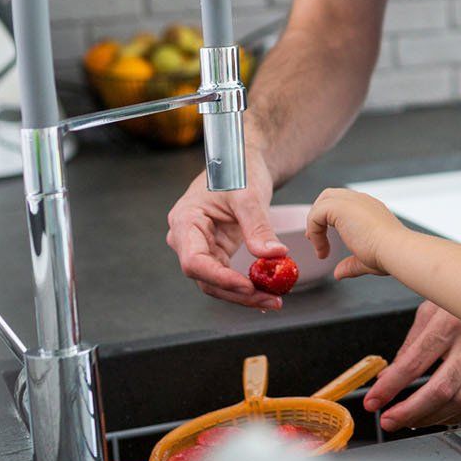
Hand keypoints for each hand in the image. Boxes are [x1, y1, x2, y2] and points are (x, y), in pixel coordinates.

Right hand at [164, 145, 286, 309]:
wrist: (242, 161)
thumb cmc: (238, 168)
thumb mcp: (249, 194)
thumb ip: (258, 226)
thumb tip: (274, 255)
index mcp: (186, 221)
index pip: (195, 261)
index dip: (220, 278)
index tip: (248, 286)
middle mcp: (187, 238)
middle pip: (206, 278)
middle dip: (238, 293)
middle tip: (272, 299)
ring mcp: (201, 247)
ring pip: (217, 282)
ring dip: (245, 294)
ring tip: (274, 298)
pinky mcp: (217, 251)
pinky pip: (228, 275)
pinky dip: (247, 285)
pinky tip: (267, 293)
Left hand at [304, 187, 403, 277]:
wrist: (395, 250)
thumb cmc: (388, 255)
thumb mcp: (366, 260)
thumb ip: (351, 265)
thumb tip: (339, 273)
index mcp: (370, 209)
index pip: (344, 203)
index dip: (330, 218)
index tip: (326, 240)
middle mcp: (361, 201)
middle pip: (330, 195)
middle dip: (319, 213)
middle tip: (314, 236)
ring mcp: (352, 201)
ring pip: (323, 200)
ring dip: (315, 222)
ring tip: (315, 242)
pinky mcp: (340, 207)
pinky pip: (316, 214)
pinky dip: (315, 231)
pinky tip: (321, 248)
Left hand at [363, 302, 460, 431]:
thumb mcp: (432, 310)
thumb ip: (409, 345)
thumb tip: (388, 377)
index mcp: (450, 322)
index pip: (413, 363)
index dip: (389, 387)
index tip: (373, 400)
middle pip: (439, 390)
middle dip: (408, 412)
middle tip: (389, 420)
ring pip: (458, 402)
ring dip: (429, 418)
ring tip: (410, 419)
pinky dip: (453, 416)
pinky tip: (438, 415)